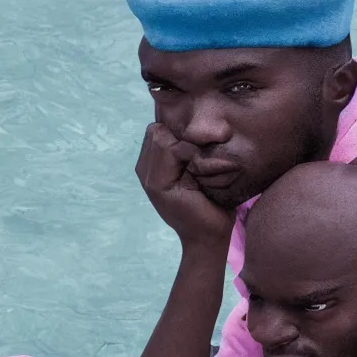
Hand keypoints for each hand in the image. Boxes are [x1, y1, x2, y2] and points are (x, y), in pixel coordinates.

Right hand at [135, 123, 235, 247]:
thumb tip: (200, 119)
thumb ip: (190, 149)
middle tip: (202, 156)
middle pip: (157, 129)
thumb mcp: (200, 169)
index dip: (178, 130)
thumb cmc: (212, 203)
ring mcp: (148, 177)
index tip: (200, 146)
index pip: (157, 128)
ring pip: (162, 136)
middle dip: (181, 135)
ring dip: (188, 145)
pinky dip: (192, 154)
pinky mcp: (156, 184)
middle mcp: (144, 169)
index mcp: (152, 164)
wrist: (209, 237)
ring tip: (204, 165)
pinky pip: (173, 149)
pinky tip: (204, 171)